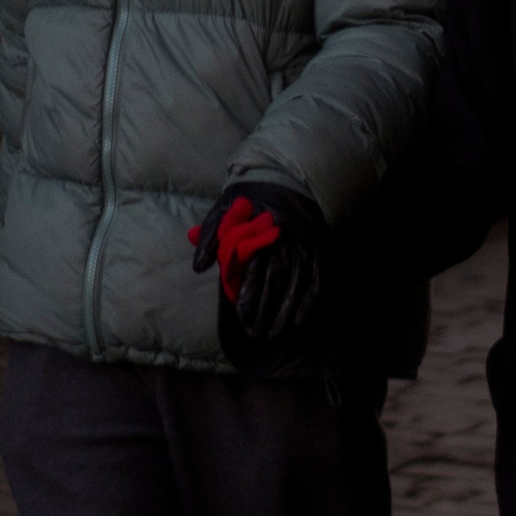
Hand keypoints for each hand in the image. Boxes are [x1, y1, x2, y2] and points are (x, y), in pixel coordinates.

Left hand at [190, 183, 325, 345]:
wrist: (288, 182)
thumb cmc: (250, 201)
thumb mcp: (224, 209)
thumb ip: (210, 235)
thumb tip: (198, 266)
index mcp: (260, 230)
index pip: (254, 268)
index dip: (248, 294)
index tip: (240, 314)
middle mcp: (285, 241)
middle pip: (276, 281)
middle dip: (265, 310)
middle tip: (254, 332)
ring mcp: (303, 248)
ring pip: (296, 286)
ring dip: (285, 313)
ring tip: (272, 334)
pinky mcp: (317, 253)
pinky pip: (316, 282)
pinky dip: (308, 303)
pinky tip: (298, 322)